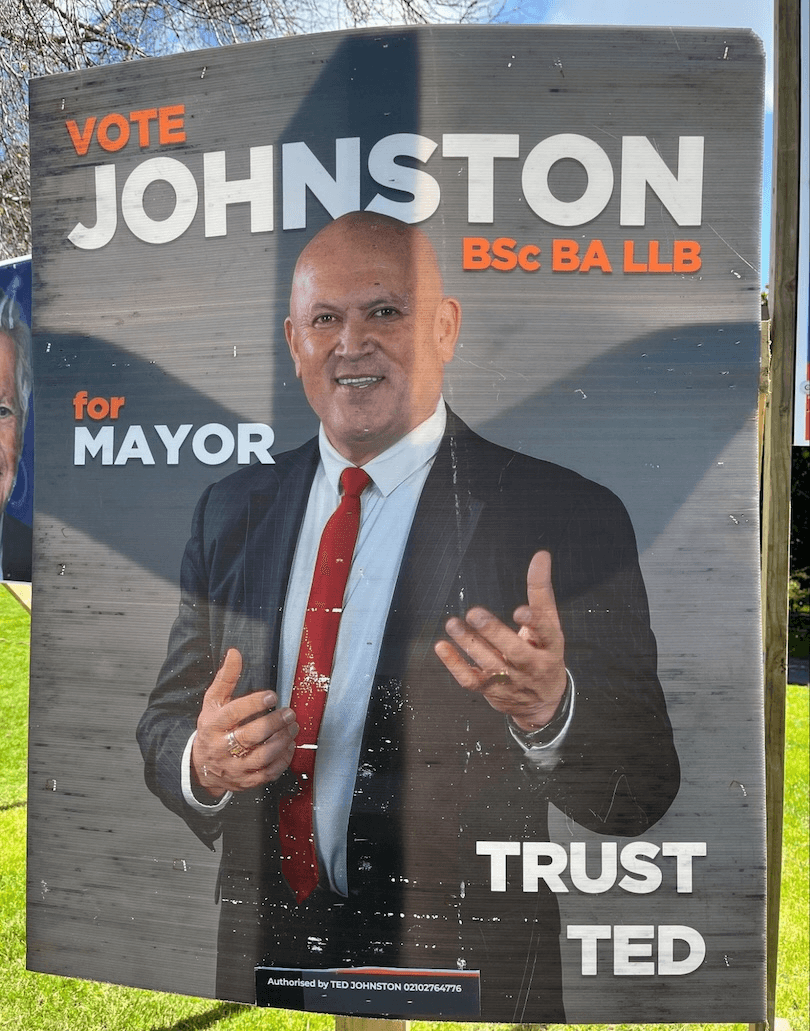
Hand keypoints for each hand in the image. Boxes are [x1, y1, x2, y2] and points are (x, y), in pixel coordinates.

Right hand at [190, 648, 298, 798]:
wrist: (200, 766)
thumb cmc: (211, 728)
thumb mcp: (213, 702)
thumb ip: (226, 678)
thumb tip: (235, 653)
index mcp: (213, 726)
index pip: (233, 713)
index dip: (254, 703)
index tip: (272, 695)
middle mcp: (221, 748)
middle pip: (251, 736)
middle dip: (274, 723)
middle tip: (289, 712)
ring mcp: (234, 767)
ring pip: (262, 756)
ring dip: (282, 740)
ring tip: (293, 727)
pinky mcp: (245, 781)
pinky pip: (267, 773)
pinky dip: (283, 760)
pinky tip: (289, 746)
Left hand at [434, 550, 566, 731]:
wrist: (541, 701)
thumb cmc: (544, 651)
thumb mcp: (549, 624)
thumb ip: (540, 591)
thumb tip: (541, 555)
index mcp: (551, 646)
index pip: (546, 634)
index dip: (534, 623)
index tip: (520, 612)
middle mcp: (532, 665)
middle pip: (514, 652)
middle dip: (494, 633)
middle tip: (475, 613)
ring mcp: (511, 681)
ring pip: (489, 664)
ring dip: (469, 644)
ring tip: (453, 624)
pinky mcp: (491, 690)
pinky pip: (471, 680)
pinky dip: (455, 664)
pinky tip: (442, 646)